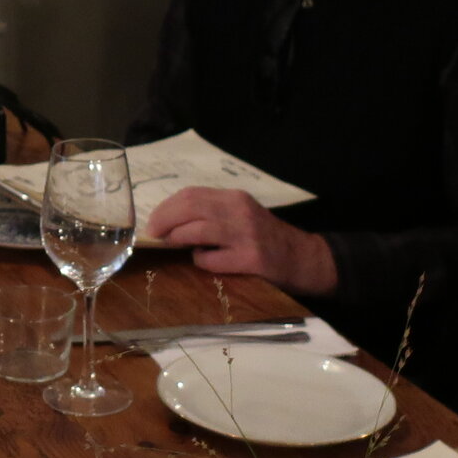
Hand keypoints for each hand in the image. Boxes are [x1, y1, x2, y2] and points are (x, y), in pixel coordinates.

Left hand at [143, 188, 337, 296]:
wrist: (305, 258)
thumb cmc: (267, 239)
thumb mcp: (242, 216)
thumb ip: (213, 214)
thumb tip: (170, 222)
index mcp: (235, 198)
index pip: (191, 194)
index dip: (166, 207)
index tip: (153, 220)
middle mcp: (240, 211)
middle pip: (189, 208)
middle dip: (163, 221)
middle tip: (153, 235)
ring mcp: (245, 235)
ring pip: (196, 231)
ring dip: (177, 239)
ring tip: (173, 245)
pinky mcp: (250, 259)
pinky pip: (211, 259)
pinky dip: (200, 261)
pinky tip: (205, 262)